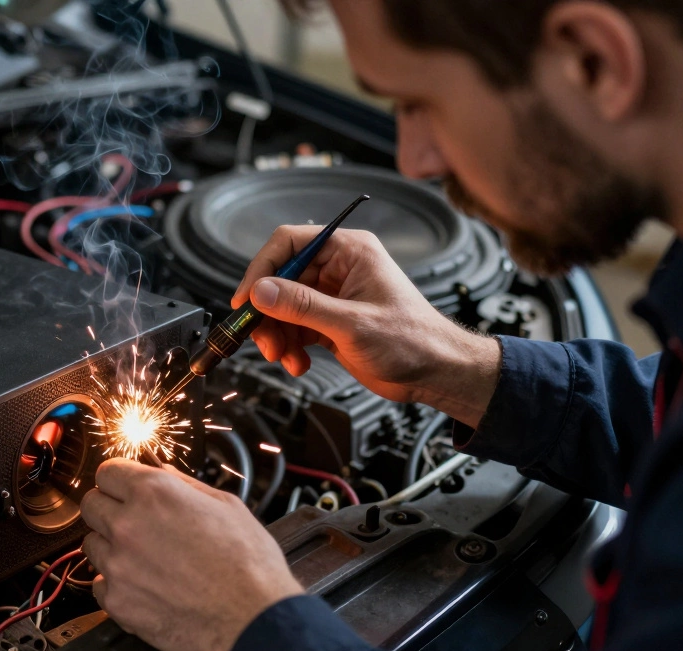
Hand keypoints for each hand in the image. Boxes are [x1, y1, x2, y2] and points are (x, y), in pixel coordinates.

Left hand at [80, 458, 303, 650]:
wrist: (252, 618)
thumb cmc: (248, 563)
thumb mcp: (225, 505)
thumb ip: (184, 484)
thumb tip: (162, 471)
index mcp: (154, 494)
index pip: (107, 472)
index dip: (118, 479)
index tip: (125, 488)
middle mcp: (128, 525)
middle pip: (90, 505)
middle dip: (109, 509)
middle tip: (133, 523)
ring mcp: (118, 566)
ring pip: (91, 545)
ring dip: (111, 548)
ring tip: (145, 560)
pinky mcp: (117, 602)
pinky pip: (99, 585)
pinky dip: (116, 586)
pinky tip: (144, 587)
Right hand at [231, 226, 500, 427]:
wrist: (436, 373)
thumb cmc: (413, 341)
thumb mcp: (351, 323)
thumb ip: (303, 306)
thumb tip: (261, 292)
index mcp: (349, 251)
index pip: (289, 244)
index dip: (261, 269)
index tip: (246, 300)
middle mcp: (338, 268)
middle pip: (279, 279)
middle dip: (267, 313)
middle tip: (262, 340)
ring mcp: (332, 295)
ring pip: (282, 307)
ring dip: (276, 335)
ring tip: (285, 357)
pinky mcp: (329, 321)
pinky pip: (293, 327)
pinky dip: (289, 346)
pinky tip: (299, 362)